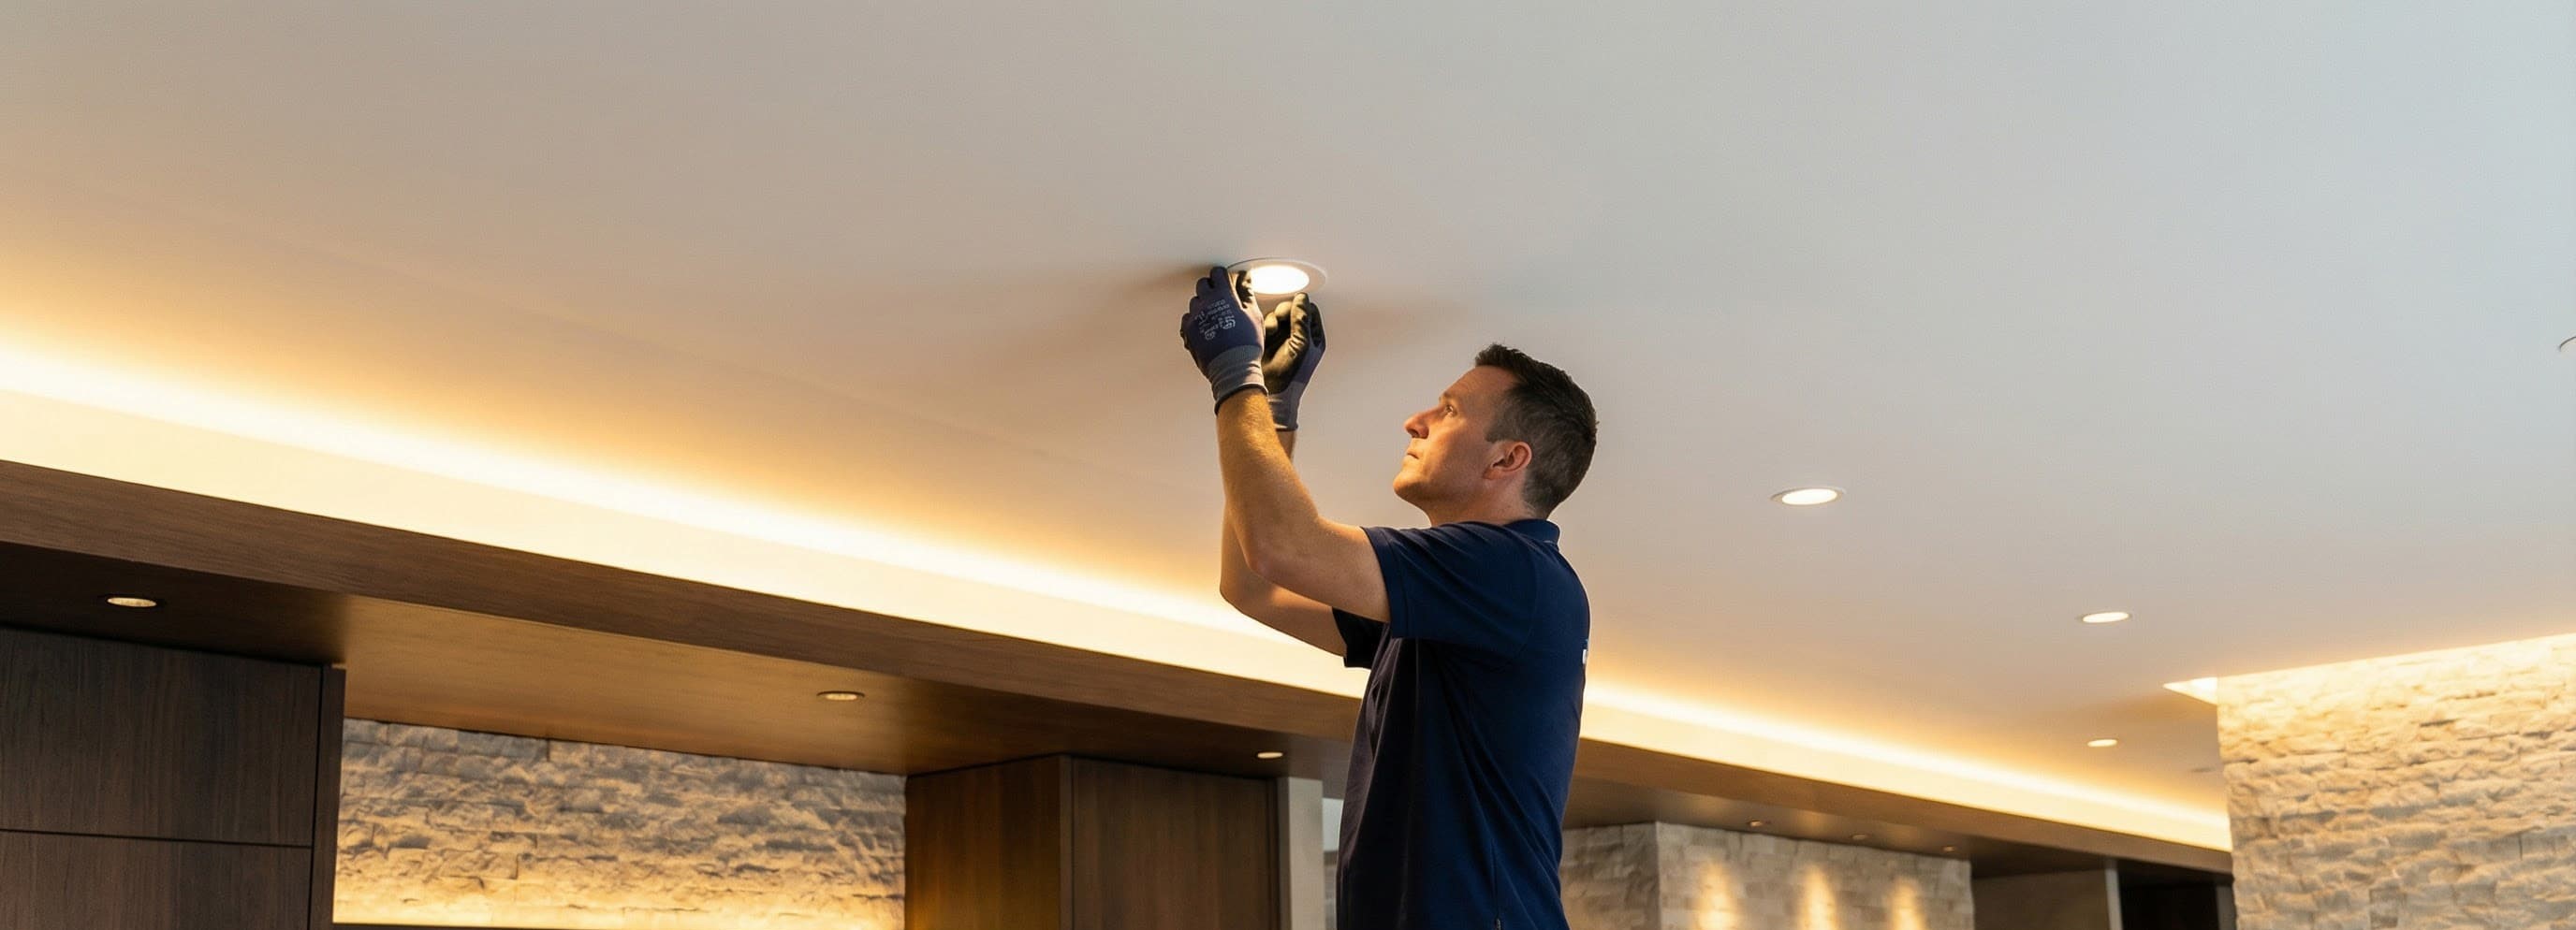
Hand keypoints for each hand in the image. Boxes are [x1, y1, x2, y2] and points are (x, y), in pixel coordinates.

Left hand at [1180, 266, 1266, 408]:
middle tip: (1220, 297)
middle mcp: (1205, 303)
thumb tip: (1245, 279)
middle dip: (1210, 287)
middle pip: (1202, 285)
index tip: (1225, 280)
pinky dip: (1194, 320)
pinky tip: (1205, 327)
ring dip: (1202, 304)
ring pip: (1194, 302)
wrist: (1232, 368)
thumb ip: (1247, 294)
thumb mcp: (1254, 315)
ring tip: (1214, 316)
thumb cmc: (1246, 344)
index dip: (1222, 276)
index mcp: (1223, 296)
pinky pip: (1187, 319)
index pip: (1217, 274)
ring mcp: (1194, 317)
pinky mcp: (1188, 331)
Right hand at [1260, 293, 1325, 430]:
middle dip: (1285, 312)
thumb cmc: (1291, 375)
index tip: (1293, 310)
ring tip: (1272, 334)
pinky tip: (1265, 337)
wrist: (1272, 391)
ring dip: (1274, 321)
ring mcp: (1283, 338)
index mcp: (1313, 337)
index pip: (1310, 310)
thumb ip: (1302, 320)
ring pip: (1278, 316)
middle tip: (1282, 319)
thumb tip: (1302, 299)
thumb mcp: (1301, 344)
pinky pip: (1266, 324)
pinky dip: (1265, 328)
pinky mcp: (1268, 341)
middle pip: (1292, 309)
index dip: (1301, 306)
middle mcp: (1299, 336)